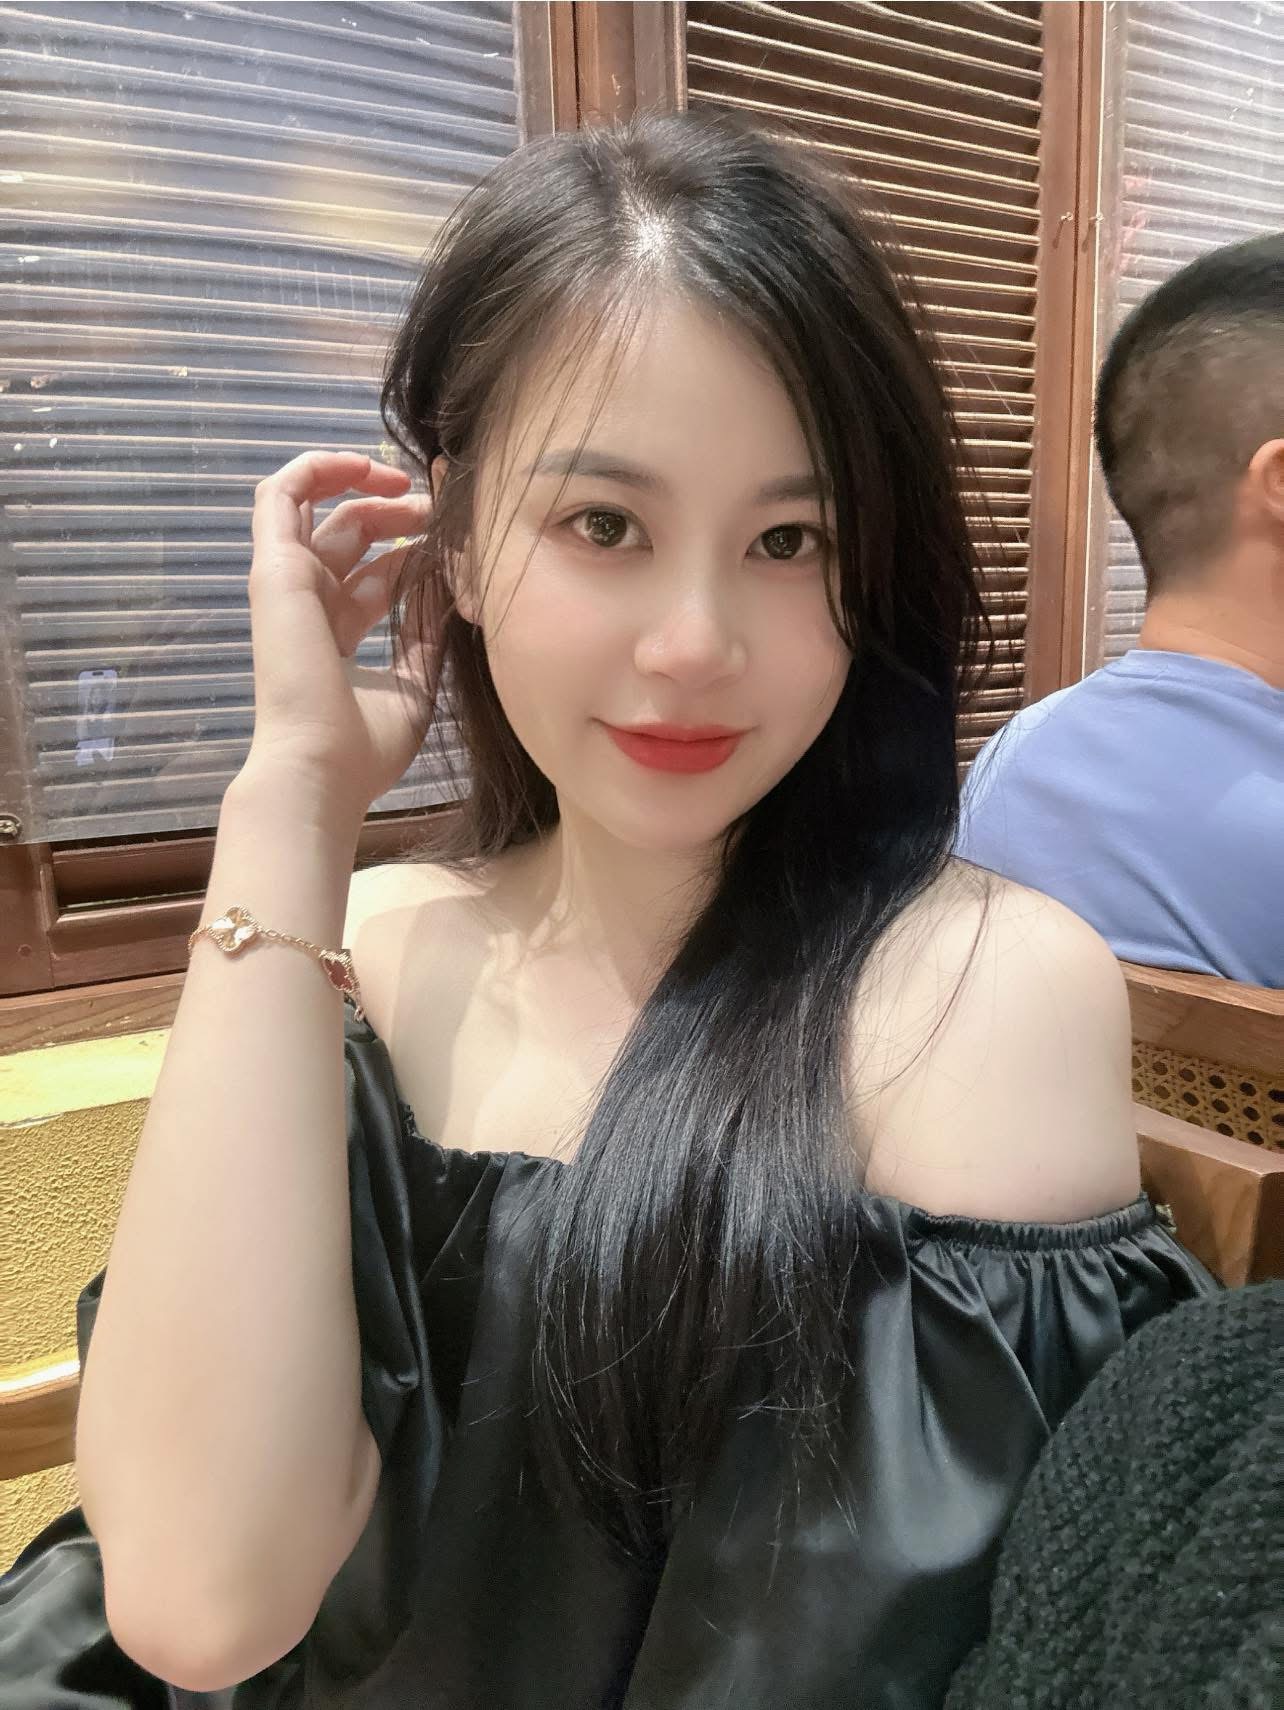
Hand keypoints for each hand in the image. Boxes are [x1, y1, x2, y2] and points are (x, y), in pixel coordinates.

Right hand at [240, 450, 440, 819]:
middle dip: (400, 518)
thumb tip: (447, 584)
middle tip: (441, 516)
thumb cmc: (364, 745)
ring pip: (318, 509)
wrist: (322, 767)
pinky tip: (362, 466)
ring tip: (410, 488)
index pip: (376, 577)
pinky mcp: (274, 568)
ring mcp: (287, 584)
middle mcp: (309, 606)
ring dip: (365, 489)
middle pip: (353, 539)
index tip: (456, 547)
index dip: (415, 554)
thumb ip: (427, 635)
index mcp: (337, 636)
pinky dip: (317, 468)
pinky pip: (280, 496)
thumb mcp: (415, 684)